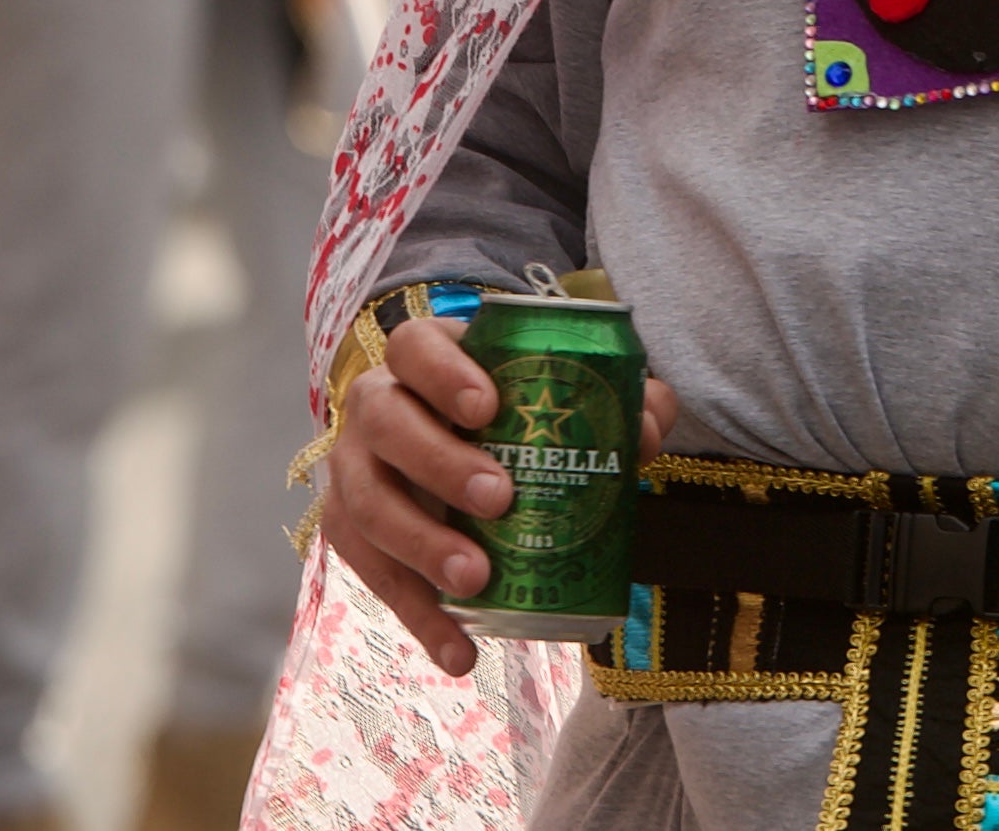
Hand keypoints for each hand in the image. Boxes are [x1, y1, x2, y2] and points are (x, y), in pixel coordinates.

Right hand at [317, 313, 681, 677]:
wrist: (450, 446)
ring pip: (366, 504)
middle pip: (386, 422)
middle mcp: (375, 407)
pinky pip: (372, 576)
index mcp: (423, 359)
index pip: (417, 346)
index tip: (488, 407)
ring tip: (475, 581)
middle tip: (500, 499)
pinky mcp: (352, 533)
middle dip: (438, 463)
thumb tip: (646, 432)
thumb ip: (615, 398)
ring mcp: (354, 470)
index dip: (444, 373)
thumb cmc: (515, 410)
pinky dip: (417, 618)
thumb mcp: (560, 391)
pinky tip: (459, 652)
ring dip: (419, 547)